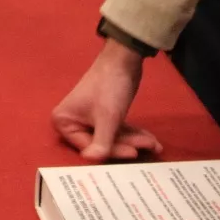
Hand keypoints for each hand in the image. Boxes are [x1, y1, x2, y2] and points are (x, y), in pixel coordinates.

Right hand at [52, 43, 162, 161]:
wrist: (123, 59)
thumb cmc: (109, 87)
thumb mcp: (107, 117)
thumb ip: (101, 142)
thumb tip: (91, 160)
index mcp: (64, 122)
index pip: (89, 147)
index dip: (113, 150)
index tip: (134, 152)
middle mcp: (73, 123)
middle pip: (102, 144)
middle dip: (129, 145)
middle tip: (152, 147)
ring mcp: (89, 120)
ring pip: (113, 138)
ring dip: (135, 141)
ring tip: (155, 144)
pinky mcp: (104, 116)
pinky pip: (118, 131)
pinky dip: (133, 134)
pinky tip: (151, 139)